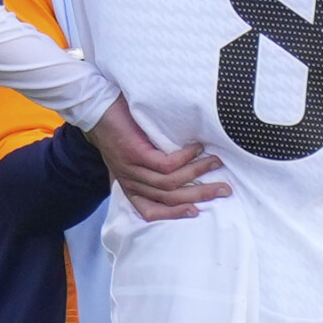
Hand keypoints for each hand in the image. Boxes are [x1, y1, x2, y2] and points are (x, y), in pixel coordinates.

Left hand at [86, 95, 229, 221]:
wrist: (97, 108)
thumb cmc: (120, 129)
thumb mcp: (132, 156)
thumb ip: (150, 169)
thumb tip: (184, 175)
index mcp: (130, 186)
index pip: (150, 211)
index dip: (174, 215)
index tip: (198, 211)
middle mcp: (130, 182)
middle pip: (169, 198)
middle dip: (200, 195)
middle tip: (225, 189)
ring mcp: (131, 169)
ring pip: (171, 183)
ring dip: (198, 173)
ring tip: (216, 162)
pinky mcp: (134, 154)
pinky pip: (167, 165)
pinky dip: (186, 158)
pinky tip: (197, 148)